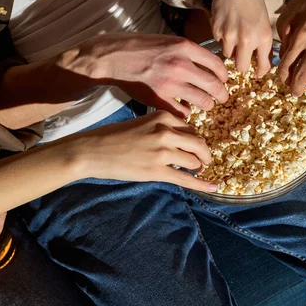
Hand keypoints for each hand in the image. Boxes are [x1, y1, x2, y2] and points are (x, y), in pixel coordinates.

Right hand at [58, 33, 228, 116]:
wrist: (113, 56)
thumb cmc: (141, 47)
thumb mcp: (169, 41)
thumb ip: (189, 51)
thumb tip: (211, 65)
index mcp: (185, 47)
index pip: (217, 64)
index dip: (225, 75)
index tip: (224, 80)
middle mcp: (180, 64)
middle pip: (214, 85)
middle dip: (221, 94)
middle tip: (222, 98)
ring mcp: (170, 83)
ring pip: (203, 101)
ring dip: (206, 105)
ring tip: (204, 105)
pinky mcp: (159, 99)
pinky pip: (183, 112)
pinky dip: (186, 113)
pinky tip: (184, 109)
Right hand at [73, 110, 216, 191]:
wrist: (92, 150)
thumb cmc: (114, 136)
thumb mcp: (143, 123)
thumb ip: (164, 128)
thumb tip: (184, 140)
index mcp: (164, 117)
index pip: (192, 129)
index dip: (195, 141)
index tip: (194, 148)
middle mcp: (166, 132)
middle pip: (199, 144)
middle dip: (204, 154)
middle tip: (204, 161)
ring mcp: (163, 152)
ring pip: (194, 161)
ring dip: (196, 168)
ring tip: (194, 171)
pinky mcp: (157, 171)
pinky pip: (186, 179)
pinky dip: (202, 184)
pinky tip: (213, 188)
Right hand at [202, 0, 273, 76]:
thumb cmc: (253, 3)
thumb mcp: (264, 24)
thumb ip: (263, 45)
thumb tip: (261, 66)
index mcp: (264, 38)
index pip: (263, 66)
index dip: (260, 72)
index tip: (258, 73)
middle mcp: (247, 39)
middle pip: (242, 68)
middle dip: (242, 65)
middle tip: (242, 57)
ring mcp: (230, 36)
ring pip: (228, 56)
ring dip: (231, 50)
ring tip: (235, 34)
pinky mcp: (217, 31)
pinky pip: (219, 43)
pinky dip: (223, 38)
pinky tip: (227, 24)